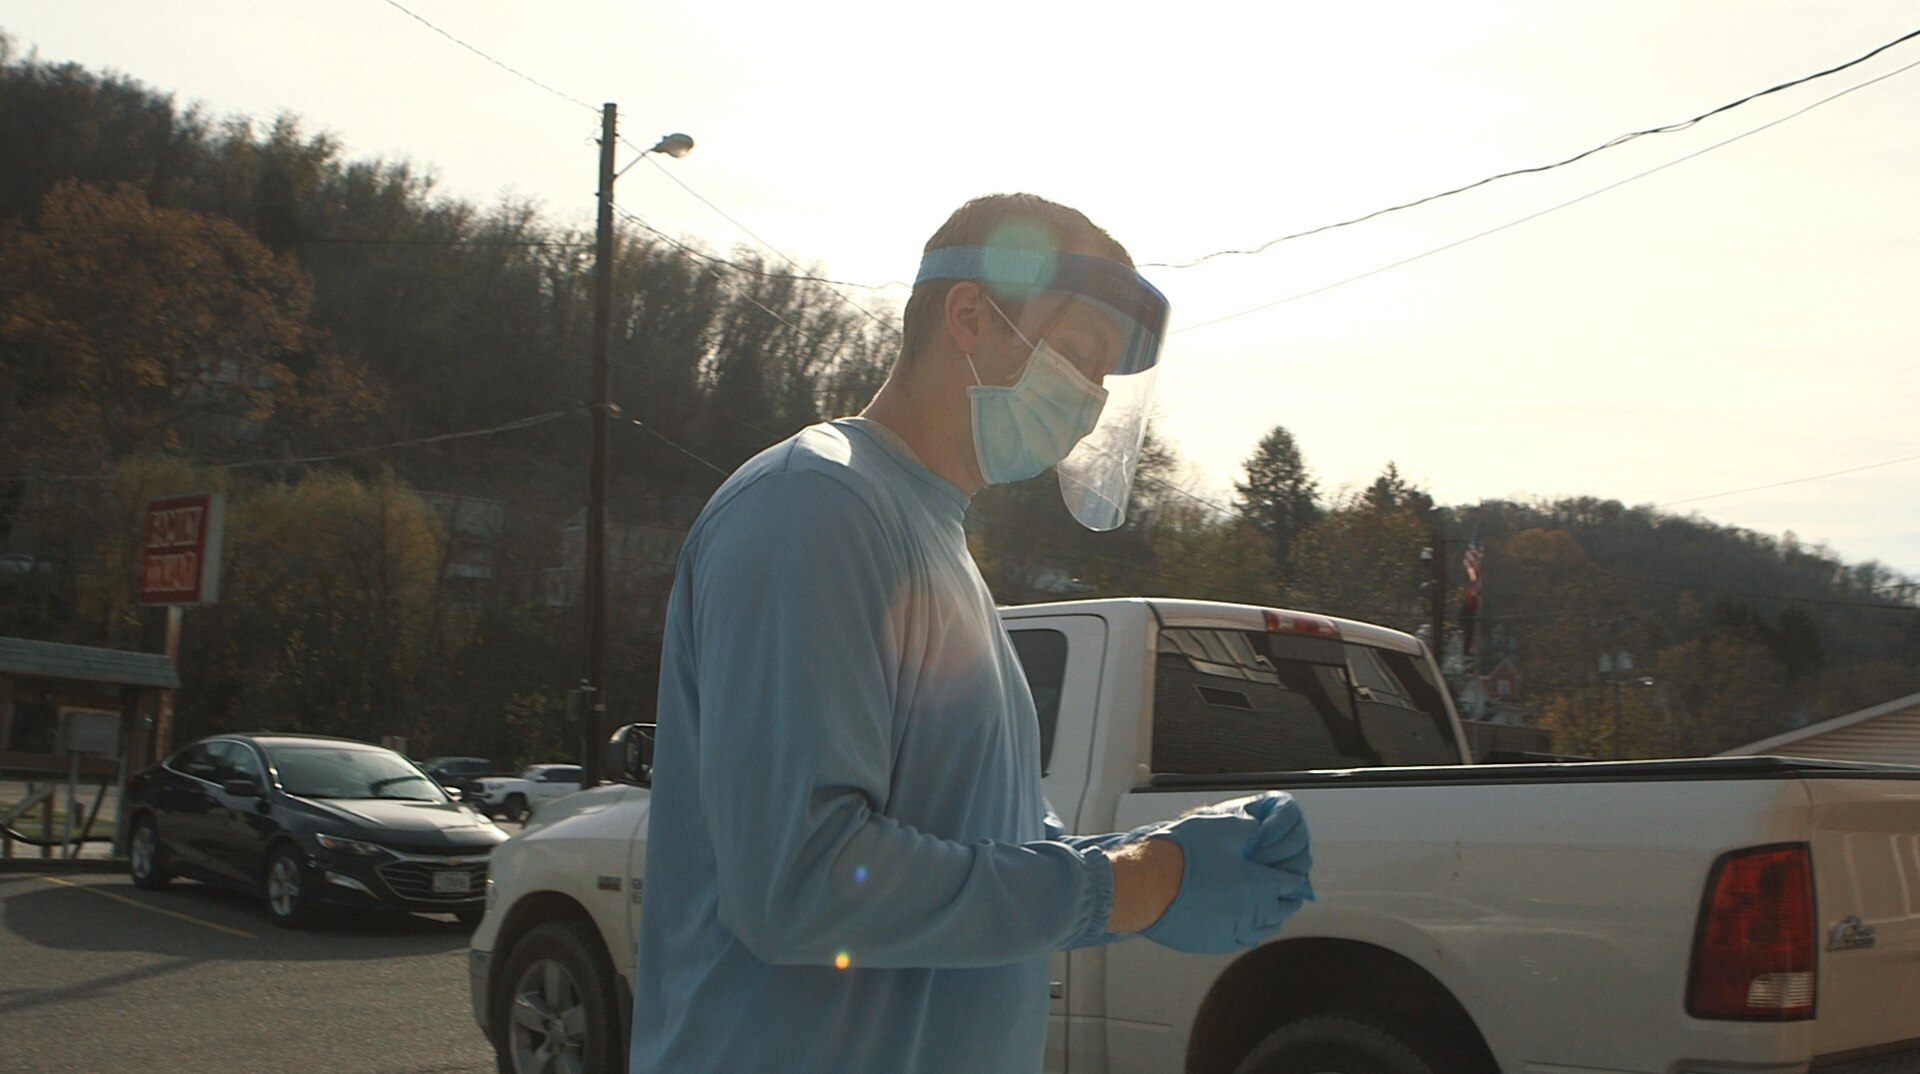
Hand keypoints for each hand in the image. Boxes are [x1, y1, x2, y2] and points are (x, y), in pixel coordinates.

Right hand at [1139, 792, 1312, 953]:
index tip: (1289, 869)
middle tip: (1282, 888)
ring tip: (1265, 906)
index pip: (1291, 883)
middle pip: (1282, 910)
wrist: (1142, 885)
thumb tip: (1261, 830)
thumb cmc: (1180, 854)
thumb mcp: (1221, 827)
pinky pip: (1239, 940)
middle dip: (1285, 897)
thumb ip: (1249, 828)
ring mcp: (1230, 932)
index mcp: (1258, 885)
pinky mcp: (1211, 943)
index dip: (1292, 873)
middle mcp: (1250, 913)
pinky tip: (1240, 920)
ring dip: (1268, 916)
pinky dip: (1246, 929)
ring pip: (1263, 929)